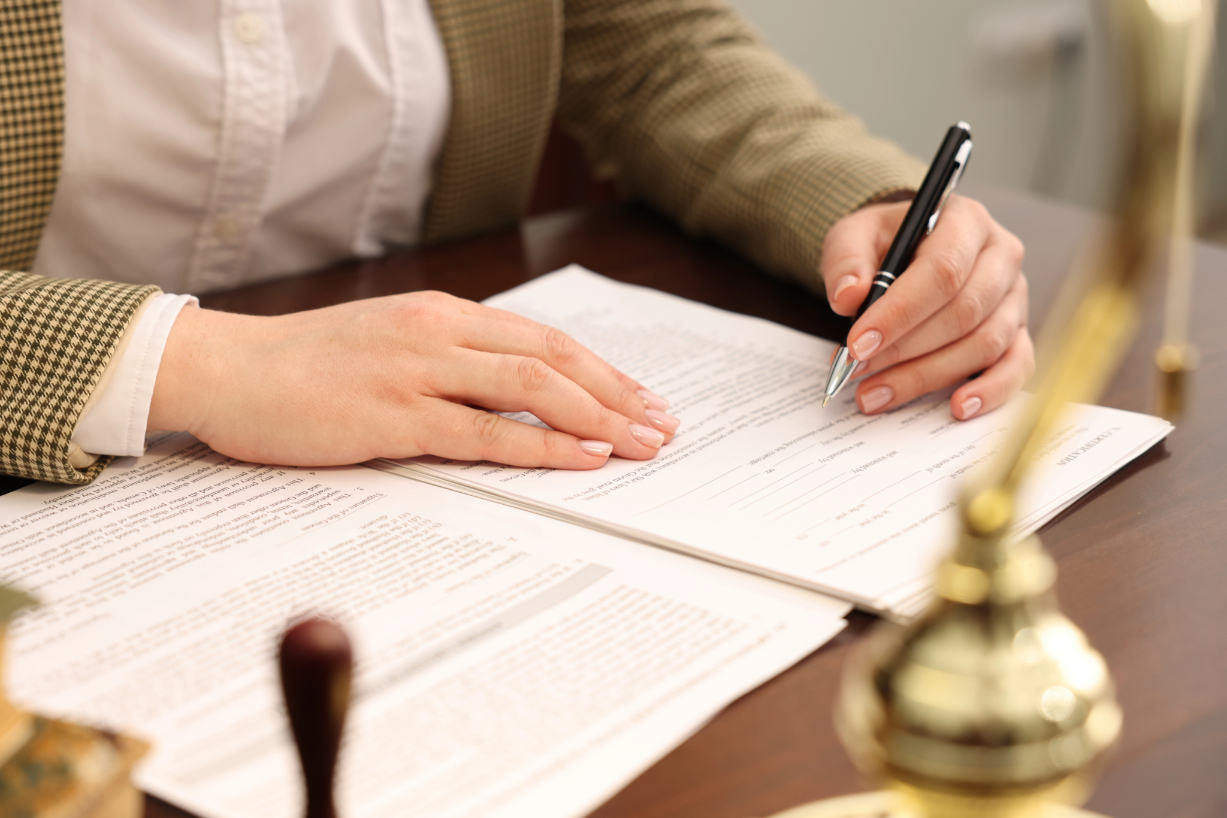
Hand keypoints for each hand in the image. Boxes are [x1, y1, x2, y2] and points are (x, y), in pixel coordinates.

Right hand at [148, 292, 678, 468]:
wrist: (226, 370)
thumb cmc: (306, 366)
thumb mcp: (390, 346)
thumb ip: (449, 362)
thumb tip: (512, 396)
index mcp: (443, 315)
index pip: (543, 339)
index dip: (601, 371)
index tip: (642, 399)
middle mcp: (439, 333)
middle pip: (553, 358)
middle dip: (617, 395)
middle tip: (662, 426)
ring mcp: (417, 371)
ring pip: (531, 388)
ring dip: (595, 418)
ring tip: (641, 444)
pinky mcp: (392, 415)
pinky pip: (483, 432)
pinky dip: (540, 445)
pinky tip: (578, 458)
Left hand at [820, 194, 1033, 419]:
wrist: (906, 249)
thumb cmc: (884, 243)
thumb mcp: (853, 235)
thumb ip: (846, 261)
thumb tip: (847, 296)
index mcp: (965, 222)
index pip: (942, 272)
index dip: (899, 313)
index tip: (857, 344)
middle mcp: (1001, 257)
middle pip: (963, 313)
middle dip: (905, 350)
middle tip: (858, 372)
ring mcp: (1014, 297)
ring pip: (983, 344)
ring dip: (927, 376)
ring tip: (875, 394)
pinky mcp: (1018, 332)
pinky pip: (1016, 366)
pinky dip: (990, 391)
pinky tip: (956, 407)